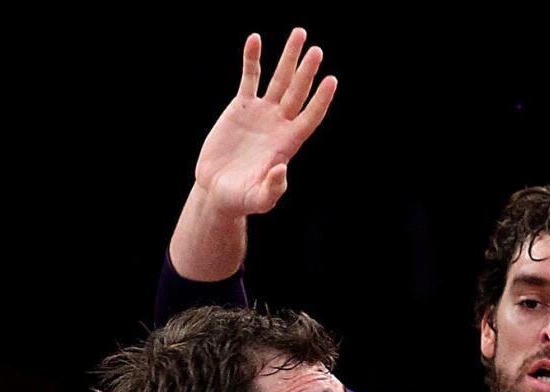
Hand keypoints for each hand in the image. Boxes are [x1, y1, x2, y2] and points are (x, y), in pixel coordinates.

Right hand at [193, 30, 335, 217]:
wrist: (218, 190)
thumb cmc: (241, 199)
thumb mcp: (259, 199)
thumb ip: (272, 188)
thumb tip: (280, 169)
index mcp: (287, 144)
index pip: (309, 117)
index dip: (321, 100)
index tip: (331, 80)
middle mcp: (278, 124)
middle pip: (297, 93)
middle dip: (307, 71)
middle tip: (317, 51)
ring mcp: (261, 113)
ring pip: (278, 79)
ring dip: (288, 58)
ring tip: (299, 34)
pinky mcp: (241, 107)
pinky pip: (249, 77)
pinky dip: (252, 59)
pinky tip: (256, 40)